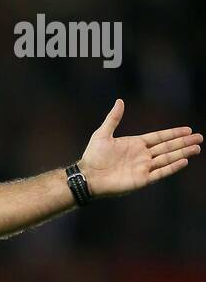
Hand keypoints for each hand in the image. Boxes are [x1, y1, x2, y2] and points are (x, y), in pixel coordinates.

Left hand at [80, 99, 200, 197]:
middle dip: (184, 143)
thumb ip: (113, 118)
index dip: (174, 133)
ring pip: (167, 159)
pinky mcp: (141, 180)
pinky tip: (184, 161)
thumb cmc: (92, 156)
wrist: (87, 176)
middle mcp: (142, 156)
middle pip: (168, 147)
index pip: (160, 137)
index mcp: (136, 144)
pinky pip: (160, 173)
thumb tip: (119, 101)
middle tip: (200, 138)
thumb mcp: (103, 133)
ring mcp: (143, 168)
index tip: (188, 130)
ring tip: (197, 148)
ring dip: (182, 153)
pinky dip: (172, 167)